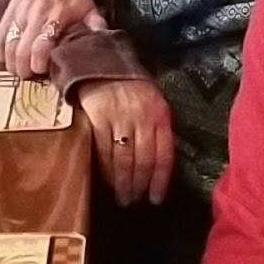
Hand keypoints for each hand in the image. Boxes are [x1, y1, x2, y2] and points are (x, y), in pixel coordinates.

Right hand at [0, 0, 106, 78]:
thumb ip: (96, 26)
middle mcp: (35, 15)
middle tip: (28, 75)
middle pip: (21, 49)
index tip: (41, 71)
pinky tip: (8, 57)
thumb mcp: (90, 10)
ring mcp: (19, 12)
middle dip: (22, 68)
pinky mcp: (9, 11)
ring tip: (18, 69)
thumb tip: (105, 39)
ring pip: (7, 44)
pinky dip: (0, 50)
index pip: (41, 45)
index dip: (38, 63)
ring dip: (10, 62)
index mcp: (56, 17)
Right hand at [77, 78, 173, 205]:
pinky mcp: (99, 118)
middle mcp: (143, 116)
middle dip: (139, 186)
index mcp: (160, 113)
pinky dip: (106, 171)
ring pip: (124, 160)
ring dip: (123, 184)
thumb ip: (155, 128)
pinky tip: (107, 181)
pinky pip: (103, 151)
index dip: (160, 180)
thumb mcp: (151, 102)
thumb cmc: (129, 87)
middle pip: (144, 161)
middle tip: (134, 201)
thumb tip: (157, 164)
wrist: (101, 63)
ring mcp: (121, 117)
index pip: (164, 154)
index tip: (156, 199)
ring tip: (122, 197)